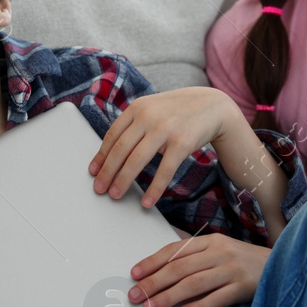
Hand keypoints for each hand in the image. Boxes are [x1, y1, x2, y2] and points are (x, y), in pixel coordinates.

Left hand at [90, 87, 234, 207]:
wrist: (212, 106)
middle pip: (121, 149)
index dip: (101, 156)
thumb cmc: (178, 111)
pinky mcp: (182, 143)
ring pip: (137, 160)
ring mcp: (165, 129)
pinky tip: (147, 201)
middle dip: (107, 172)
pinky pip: (164, 170)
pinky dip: (154, 189)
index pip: (113, 135)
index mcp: (138, 108)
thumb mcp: (153, 109)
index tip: (93, 172)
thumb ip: (135, 124)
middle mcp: (149, 116)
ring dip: (123, 181)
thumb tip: (112, 153)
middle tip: (99, 189)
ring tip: (116, 195)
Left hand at [128, 233, 269, 306]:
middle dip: (153, 282)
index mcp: (212, 241)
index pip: (175, 250)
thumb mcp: (221, 250)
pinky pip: (216, 298)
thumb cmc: (246, 262)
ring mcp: (233, 270)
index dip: (152, 262)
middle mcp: (221, 253)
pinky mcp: (244, 287)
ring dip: (168, 297)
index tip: (135, 274)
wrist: (284, 266)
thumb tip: (161, 263)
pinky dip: (198, 306)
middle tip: (136, 296)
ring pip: (193, 284)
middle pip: (180, 268)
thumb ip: (194, 255)